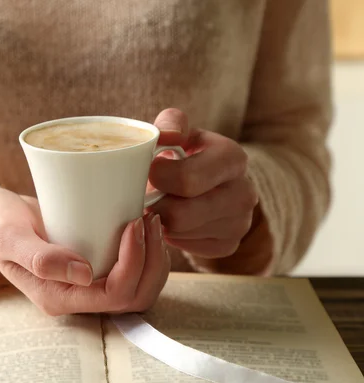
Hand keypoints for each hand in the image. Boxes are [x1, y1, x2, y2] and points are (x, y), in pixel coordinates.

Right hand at [0, 187, 170, 315]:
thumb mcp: (9, 236)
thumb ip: (38, 258)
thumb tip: (83, 275)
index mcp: (56, 297)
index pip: (113, 295)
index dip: (133, 263)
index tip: (133, 223)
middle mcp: (75, 297)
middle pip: (134, 298)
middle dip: (151, 262)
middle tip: (149, 219)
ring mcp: (86, 285)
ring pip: (139, 289)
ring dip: (154, 259)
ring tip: (151, 220)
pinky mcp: (94, 269)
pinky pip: (132, 274)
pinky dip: (147, 254)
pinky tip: (144, 226)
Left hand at [149, 109, 258, 258]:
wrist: (205, 181)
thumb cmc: (184, 154)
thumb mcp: (179, 131)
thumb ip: (171, 124)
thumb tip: (170, 135)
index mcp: (232, 158)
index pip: (186, 179)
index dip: (158, 177)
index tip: (150, 170)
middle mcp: (245, 193)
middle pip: (181, 215)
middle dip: (156, 204)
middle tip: (148, 194)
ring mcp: (240, 223)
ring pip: (180, 233)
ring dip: (161, 220)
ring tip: (161, 203)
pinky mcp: (229, 245)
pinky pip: (187, 247)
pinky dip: (172, 235)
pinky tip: (173, 219)